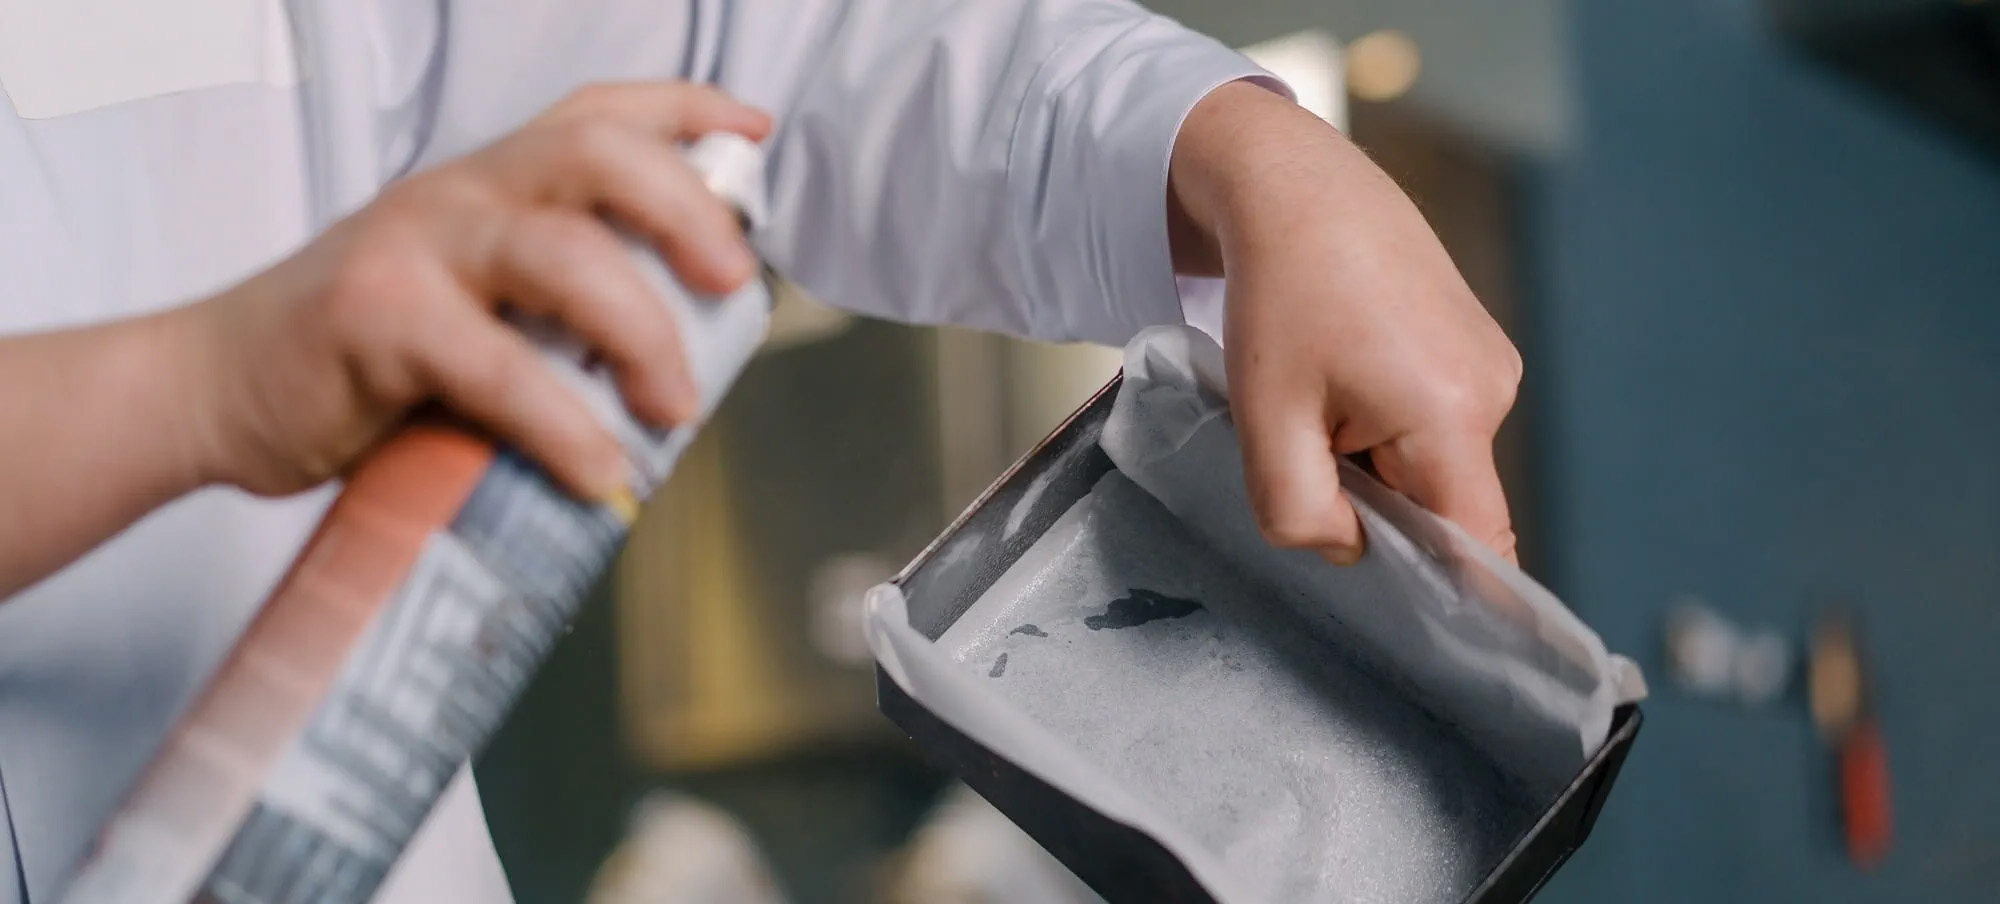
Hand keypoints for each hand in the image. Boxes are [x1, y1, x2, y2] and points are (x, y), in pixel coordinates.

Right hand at [170, 82, 770, 500]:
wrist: (213, 389)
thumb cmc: (357, 354)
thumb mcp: (464, 299)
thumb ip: (550, 307)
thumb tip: (676, 365)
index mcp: (488, 182)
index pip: (596, 113)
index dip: (682, 111)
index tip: (750, 133)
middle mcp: (458, 194)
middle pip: (599, 158)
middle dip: (688, 213)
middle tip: (734, 286)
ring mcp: (414, 249)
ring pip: (566, 257)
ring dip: (644, 336)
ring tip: (676, 408)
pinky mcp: (375, 321)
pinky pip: (500, 369)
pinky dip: (565, 427)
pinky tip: (598, 470)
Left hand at [1168, 82, 1521, 563]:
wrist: (1296, 187)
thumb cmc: (1280, 293)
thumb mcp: (1265, 419)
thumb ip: (1300, 511)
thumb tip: (1350, 552)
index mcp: (1452, 414)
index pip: (1482, 546)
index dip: (1452, 594)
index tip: (1424, 632)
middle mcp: (1493, 391)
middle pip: (1447, 506)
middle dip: (1379, 508)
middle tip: (1308, 459)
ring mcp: (1490, 364)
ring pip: (1435, 464)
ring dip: (1375, 462)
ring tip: (1318, 399)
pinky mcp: (1474, 347)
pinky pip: (1436, 423)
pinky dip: (1386, 426)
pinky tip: (1339, 379)